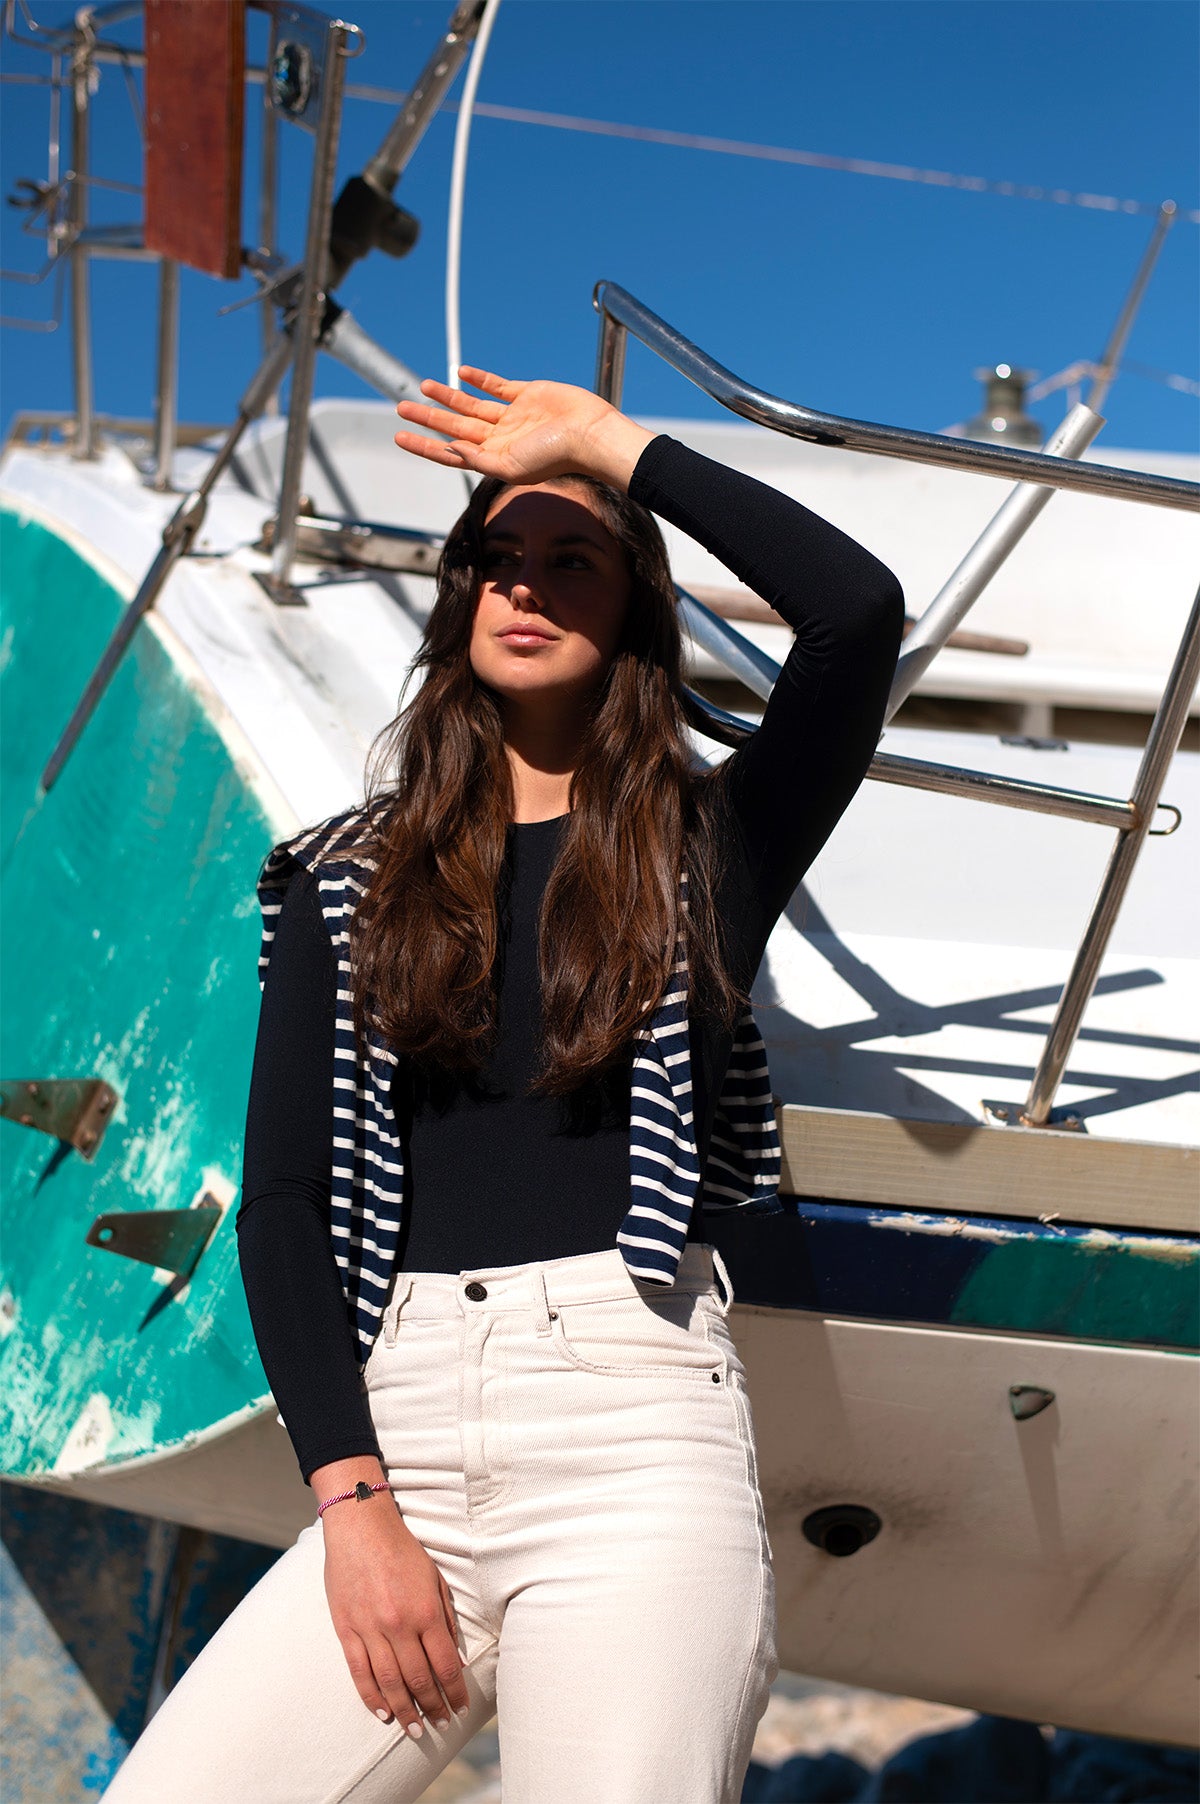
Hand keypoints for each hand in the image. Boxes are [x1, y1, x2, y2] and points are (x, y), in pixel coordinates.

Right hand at [321, 1494, 468, 1733]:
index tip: (460, 1708)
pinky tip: (383, 1713)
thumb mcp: (435, 1579)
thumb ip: (446, 1618)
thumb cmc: (403, 1550)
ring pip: (389, 1682)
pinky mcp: (347, 1629)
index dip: (454, 1692)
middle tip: (440, 1725)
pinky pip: (359, 1672)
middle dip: (432, 1708)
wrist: (361, 1527)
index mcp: (425, 1611)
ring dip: (404, 1711)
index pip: (445, 1665)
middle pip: (418, 1680)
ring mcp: (370, 1629)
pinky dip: (372, 1697)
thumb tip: (455, 1658)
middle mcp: (398, 1625)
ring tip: (414, 1730)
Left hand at [393, 366, 653, 490]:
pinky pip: (496, 386)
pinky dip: (478, 379)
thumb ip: (479, 460)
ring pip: (470, 406)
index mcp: (493, 458)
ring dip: (447, 397)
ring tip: (423, 385)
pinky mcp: (526, 395)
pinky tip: (461, 372)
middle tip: (401, 407)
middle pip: (454, 427)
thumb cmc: (555, 457)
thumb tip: (451, 450)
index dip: (424, 446)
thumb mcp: (511, 468)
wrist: (588, 434)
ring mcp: (512, 416)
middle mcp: (499, 438)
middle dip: (427, 418)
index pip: (450, 453)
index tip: (399, 437)